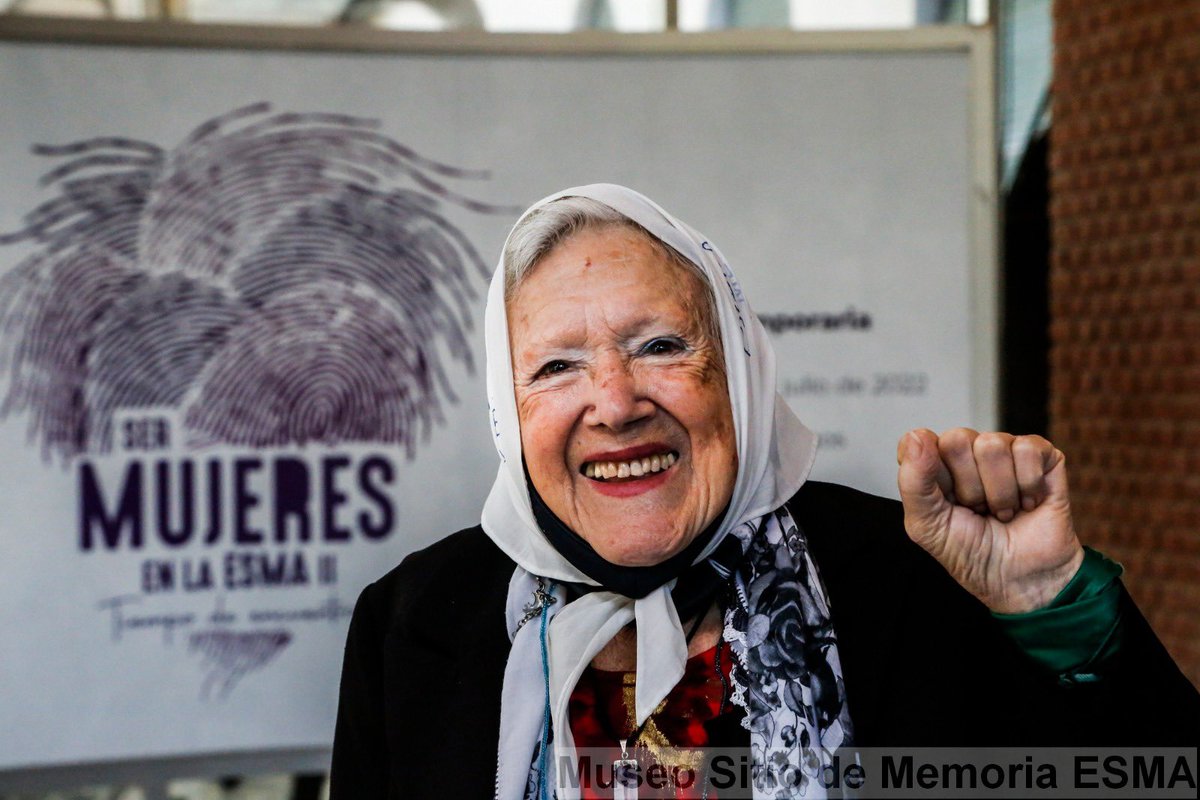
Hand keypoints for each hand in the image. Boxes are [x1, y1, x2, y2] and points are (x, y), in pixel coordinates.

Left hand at [896, 428, 1084, 613]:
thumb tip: (917, 436)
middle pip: (957, 440)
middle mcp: (967, 452)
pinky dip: (1028, 486)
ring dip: (999, 493)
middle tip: (978, 510)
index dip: (930, 473)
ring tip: (1003, 511)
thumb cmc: (973, 554)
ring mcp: (1005, 451)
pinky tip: (1027, 504)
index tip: (944, 502)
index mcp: (934, 465)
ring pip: (993, 445)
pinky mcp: (1041, 456)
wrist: (1023, 580)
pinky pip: (1027, 449)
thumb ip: (914, 481)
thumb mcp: (927, 526)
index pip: (918, 441)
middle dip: (968, 487)